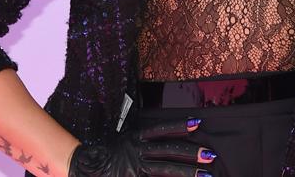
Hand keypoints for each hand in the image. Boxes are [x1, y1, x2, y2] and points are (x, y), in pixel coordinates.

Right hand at [68, 116, 216, 176]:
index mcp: (136, 139)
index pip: (162, 131)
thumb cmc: (106, 155)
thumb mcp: (125, 143)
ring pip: (166, 169)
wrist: (82, 167)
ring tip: (206, 175)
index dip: (180, 126)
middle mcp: (138, 151)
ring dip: (187, 172)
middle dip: (191, 154)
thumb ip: (144, 143)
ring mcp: (135, 167)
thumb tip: (162, 143)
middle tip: (211, 156)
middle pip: (169, 151)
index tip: (197, 123)